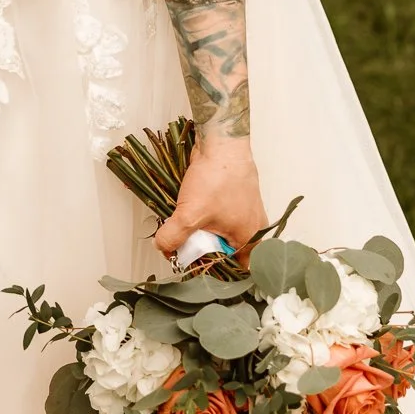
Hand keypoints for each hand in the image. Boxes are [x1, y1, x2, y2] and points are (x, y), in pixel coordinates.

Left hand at [152, 136, 265, 262]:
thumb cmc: (217, 179)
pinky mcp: (233, 199)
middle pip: (223, 252)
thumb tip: (163, 248)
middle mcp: (251, 229)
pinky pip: (217, 217)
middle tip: (184, 244)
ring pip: (218, 233)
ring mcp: (243, 213)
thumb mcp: (190, 215)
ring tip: (186, 224)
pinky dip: (203, 216)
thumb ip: (173, 237)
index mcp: (249, 240)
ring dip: (201, 231)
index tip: (191, 266)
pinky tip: (190, 209)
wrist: (221, 142)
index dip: (211, 271)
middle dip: (202, 249)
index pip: (233, 270)